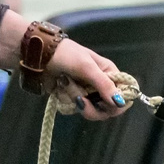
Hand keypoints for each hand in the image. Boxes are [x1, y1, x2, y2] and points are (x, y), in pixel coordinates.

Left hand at [12, 21, 128, 120]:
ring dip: (74, 97)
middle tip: (80, 100)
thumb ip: (104, 85)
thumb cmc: (66, 54)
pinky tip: (59, 86)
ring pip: (89, 110)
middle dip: (91, 106)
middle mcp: (100, 85)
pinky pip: (73, 108)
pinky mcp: (72, 98)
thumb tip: (120, 102)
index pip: (124, 95)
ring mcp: (86, 93)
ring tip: (64, 82)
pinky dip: (65, 99)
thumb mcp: (87, 67)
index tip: (108, 104)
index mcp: (109, 74)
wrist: (39, 55)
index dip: (118, 103)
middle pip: (107, 109)